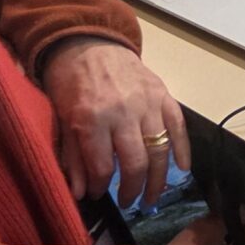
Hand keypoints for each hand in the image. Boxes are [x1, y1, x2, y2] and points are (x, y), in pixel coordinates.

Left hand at [41, 38, 186, 207]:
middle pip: (136, 163)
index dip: (102, 187)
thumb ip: (74, 156)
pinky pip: (178, 126)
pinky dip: (183, 149)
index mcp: (92, 119)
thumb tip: (80, 194)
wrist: (88, 42)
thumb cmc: (70, 82)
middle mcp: (123, 112)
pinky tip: (182, 169)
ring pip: (160, 150)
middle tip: (130, 203)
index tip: (100, 195)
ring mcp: (147, 102)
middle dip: (134, 190)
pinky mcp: (163, 94)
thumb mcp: (62, 118)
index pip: (103, 167)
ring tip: (153, 197)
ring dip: (159, 179)